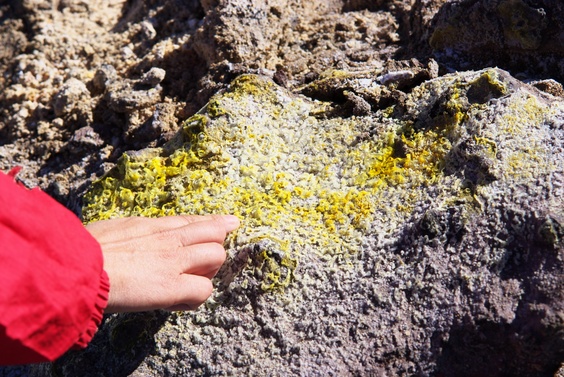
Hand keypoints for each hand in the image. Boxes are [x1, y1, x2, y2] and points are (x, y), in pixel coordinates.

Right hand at [85, 214, 239, 312]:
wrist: (72, 267)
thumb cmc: (79, 251)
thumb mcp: (109, 231)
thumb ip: (128, 234)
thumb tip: (126, 239)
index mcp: (149, 225)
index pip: (191, 220)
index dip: (212, 222)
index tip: (227, 223)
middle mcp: (167, 238)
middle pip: (214, 232)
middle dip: (213, 248)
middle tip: (198, 265)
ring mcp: (172, 261)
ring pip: (217, 256)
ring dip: (209, 271)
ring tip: (189, 283)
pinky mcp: (171, 286)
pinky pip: (203, 290)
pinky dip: (196, 298)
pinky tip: (179, 302)